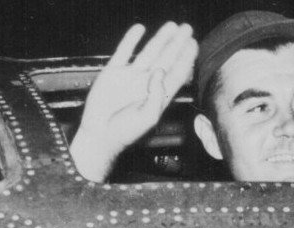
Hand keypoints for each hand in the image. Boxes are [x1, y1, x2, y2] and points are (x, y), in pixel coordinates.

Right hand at [70, 22, 197, 181]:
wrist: (99, 135)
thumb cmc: (125, 132)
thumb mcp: (147, 118)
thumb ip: (156, 95)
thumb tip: (160, 71)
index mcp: (158, 96)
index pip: (176, 74)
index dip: (186, 59)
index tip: (194, 44)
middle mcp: (146, 84)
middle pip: (166, 59)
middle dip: (177, 44)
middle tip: (188, 29)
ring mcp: (130, 77)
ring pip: (148, 53)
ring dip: (160, 39)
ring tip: (171, 26)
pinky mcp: (113, 73)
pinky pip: (123, 52)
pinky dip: (130, 40)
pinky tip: (139, 29)